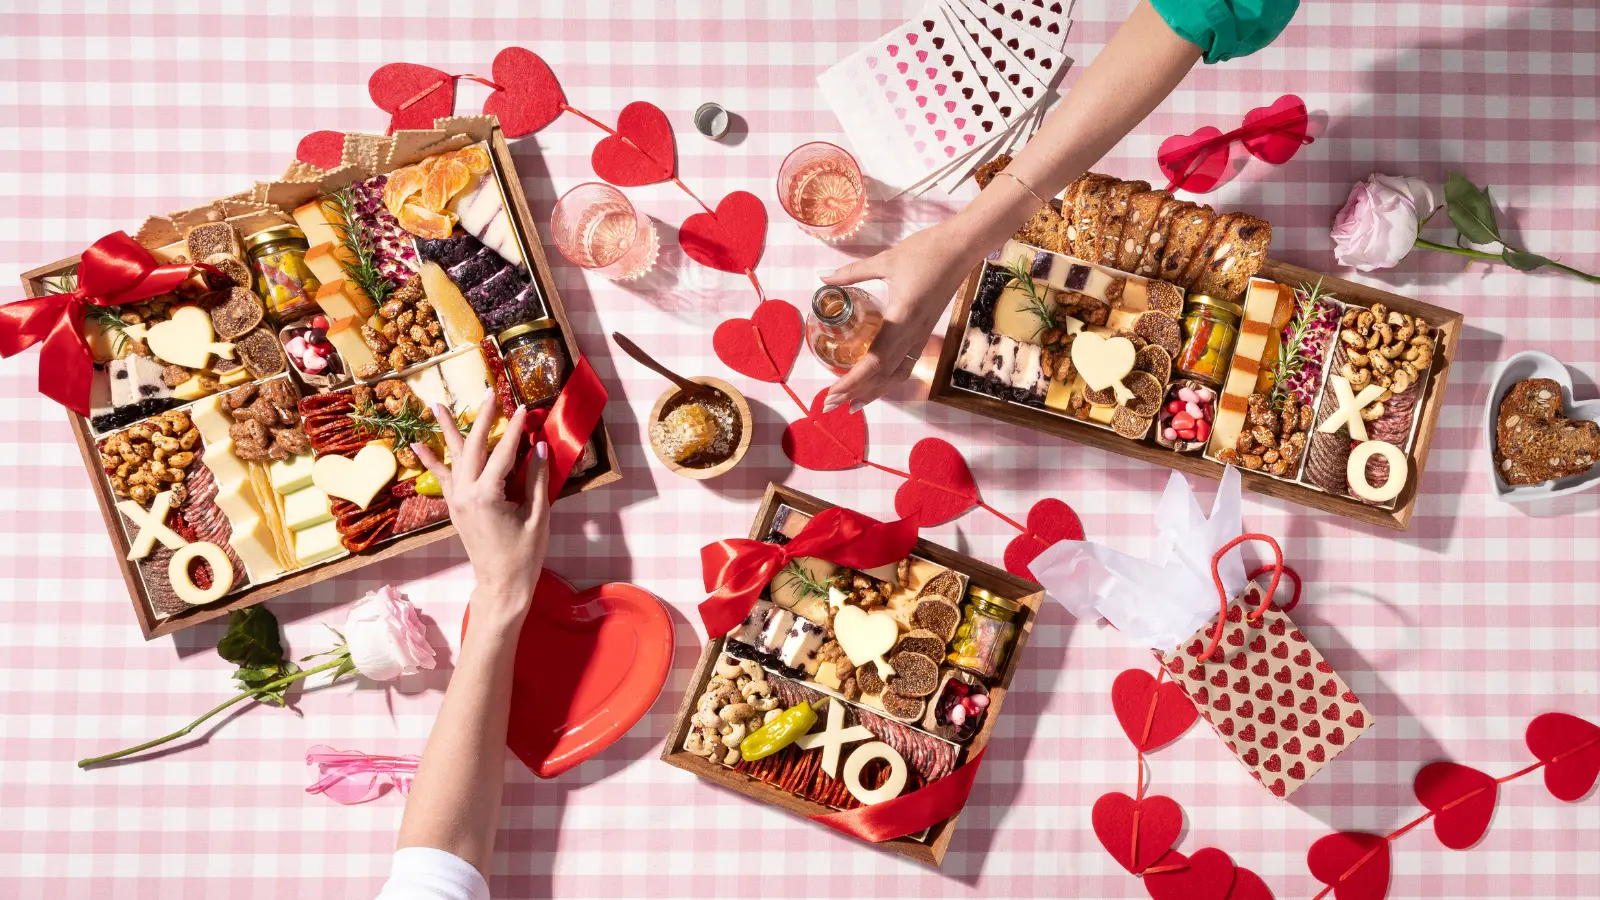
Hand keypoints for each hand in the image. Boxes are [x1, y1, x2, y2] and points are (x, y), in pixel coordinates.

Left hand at [412, 390, 549, 625]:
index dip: (516, 429)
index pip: (504, 453)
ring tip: (436, 405)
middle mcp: (466, 494)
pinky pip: (442, 478)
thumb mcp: (537, 516)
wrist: (501, 585)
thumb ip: (537, 480)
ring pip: (452, 457)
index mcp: (488, 496)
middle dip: (482, 418)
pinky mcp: (455, 507)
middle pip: (474, 447)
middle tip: (489, 393)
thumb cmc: (524, 555)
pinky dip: (431, 461)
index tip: (525, 408)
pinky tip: (417, 445)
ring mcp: (456, 500)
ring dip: (447, 429)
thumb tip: (538, 446)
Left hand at [821, 219, 983, 411]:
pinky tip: (878, 384)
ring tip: (852, 404)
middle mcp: (913, 332)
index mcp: (901, 317)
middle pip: (883, 374)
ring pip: (897, 374)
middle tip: (830, 405)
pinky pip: (908, 363)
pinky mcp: (926, 331)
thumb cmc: (926, 250)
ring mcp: (921, 334)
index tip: (833, 393)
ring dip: (875, 391)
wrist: (962, 247)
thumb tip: (822, 277)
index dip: (853, 380)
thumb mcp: (885, 260)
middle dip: (857, 392)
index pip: (874, 360)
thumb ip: (851, 273)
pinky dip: (890, 378)